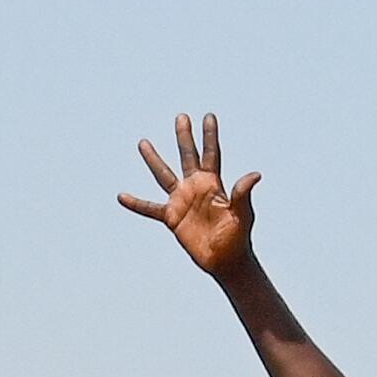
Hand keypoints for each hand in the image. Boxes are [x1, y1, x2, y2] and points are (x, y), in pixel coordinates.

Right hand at [116, 112, 257, 273]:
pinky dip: (136, 203)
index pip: (211, 154)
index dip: (210, 136)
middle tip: (181, 117)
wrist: (226, 260)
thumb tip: (255, 174)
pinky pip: (150, 208)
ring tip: (143, 142)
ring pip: (164, 175)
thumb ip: (243, 194)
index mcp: (214, 184)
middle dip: (184, 137)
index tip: (208, 117)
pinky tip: (121, 196)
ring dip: (154, 159)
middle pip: (188, 156)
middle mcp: (196, 187)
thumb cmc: (238, 237)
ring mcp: (182, 201)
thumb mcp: (242, 214)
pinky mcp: (171, 217)